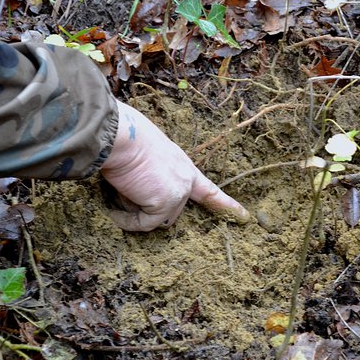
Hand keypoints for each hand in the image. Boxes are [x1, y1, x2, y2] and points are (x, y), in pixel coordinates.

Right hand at [101, 101, 249, 230]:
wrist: (121, 135)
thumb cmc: (126, 139)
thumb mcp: (146, 156)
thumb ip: (153, 175)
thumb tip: (139, 193)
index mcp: (183, 166)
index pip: (208, 190)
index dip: (225, 204)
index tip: (244, 216)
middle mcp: (186, 180)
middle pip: (171, 211)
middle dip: (148, 208)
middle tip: (128, 189)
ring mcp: (178, 192)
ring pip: (156, 219)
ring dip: (136, 211)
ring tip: (121, 189)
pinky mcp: (164, 203)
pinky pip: (144, 224)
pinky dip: (127, 221)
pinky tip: (115, 211)